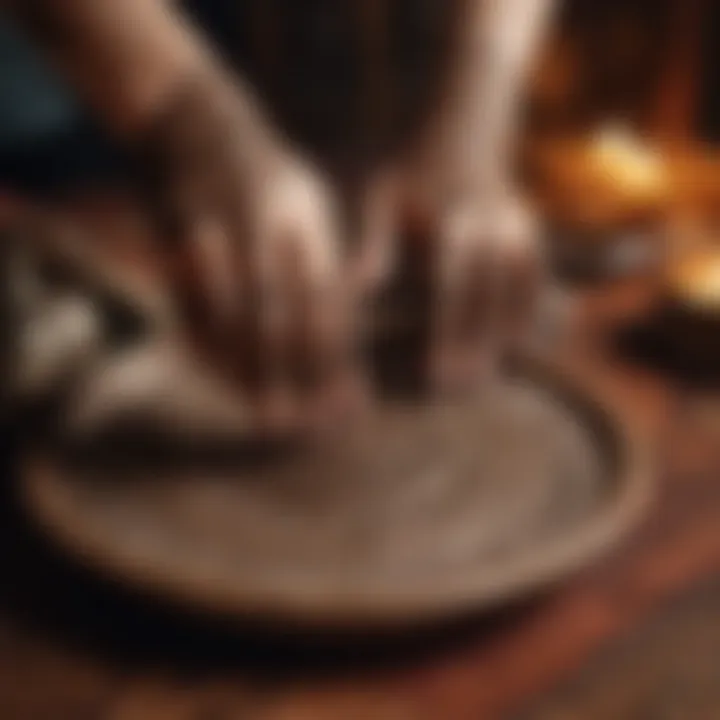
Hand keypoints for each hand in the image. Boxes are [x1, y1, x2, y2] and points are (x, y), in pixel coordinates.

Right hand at [137, 71, 361, 434]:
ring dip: (252, 374)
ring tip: (270, 419)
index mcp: (304, 216)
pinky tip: (228, 385)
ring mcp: (211, 234)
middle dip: (296, 375)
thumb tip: (352, 326)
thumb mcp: (309, 200)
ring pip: (234, 320)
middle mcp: (258, 226)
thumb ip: (331, 258)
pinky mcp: (172, 245)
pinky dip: (211, 352)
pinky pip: (192, 309)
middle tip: (310, 427)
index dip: (337, 354)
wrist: (191, 123)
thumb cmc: (267, 175)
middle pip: (280, 316)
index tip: (350, 401)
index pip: (325, 299)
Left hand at [356, 157, 543, 395]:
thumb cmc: (403, 166)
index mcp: (453, 215)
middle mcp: (494, 220)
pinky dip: (536, 310)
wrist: (457, 125)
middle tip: (462, 389)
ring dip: (510, 333)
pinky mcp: (530, 230)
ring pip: (523, 289)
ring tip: (493, 376)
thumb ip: (372, 237)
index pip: (454, 284)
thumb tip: (364, 284)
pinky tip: (530, 346)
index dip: (447, 332)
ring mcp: (518, 224)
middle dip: (478, 343)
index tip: (435, 375)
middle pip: (492, 294)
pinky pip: (540, 277)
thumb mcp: (375, 190)